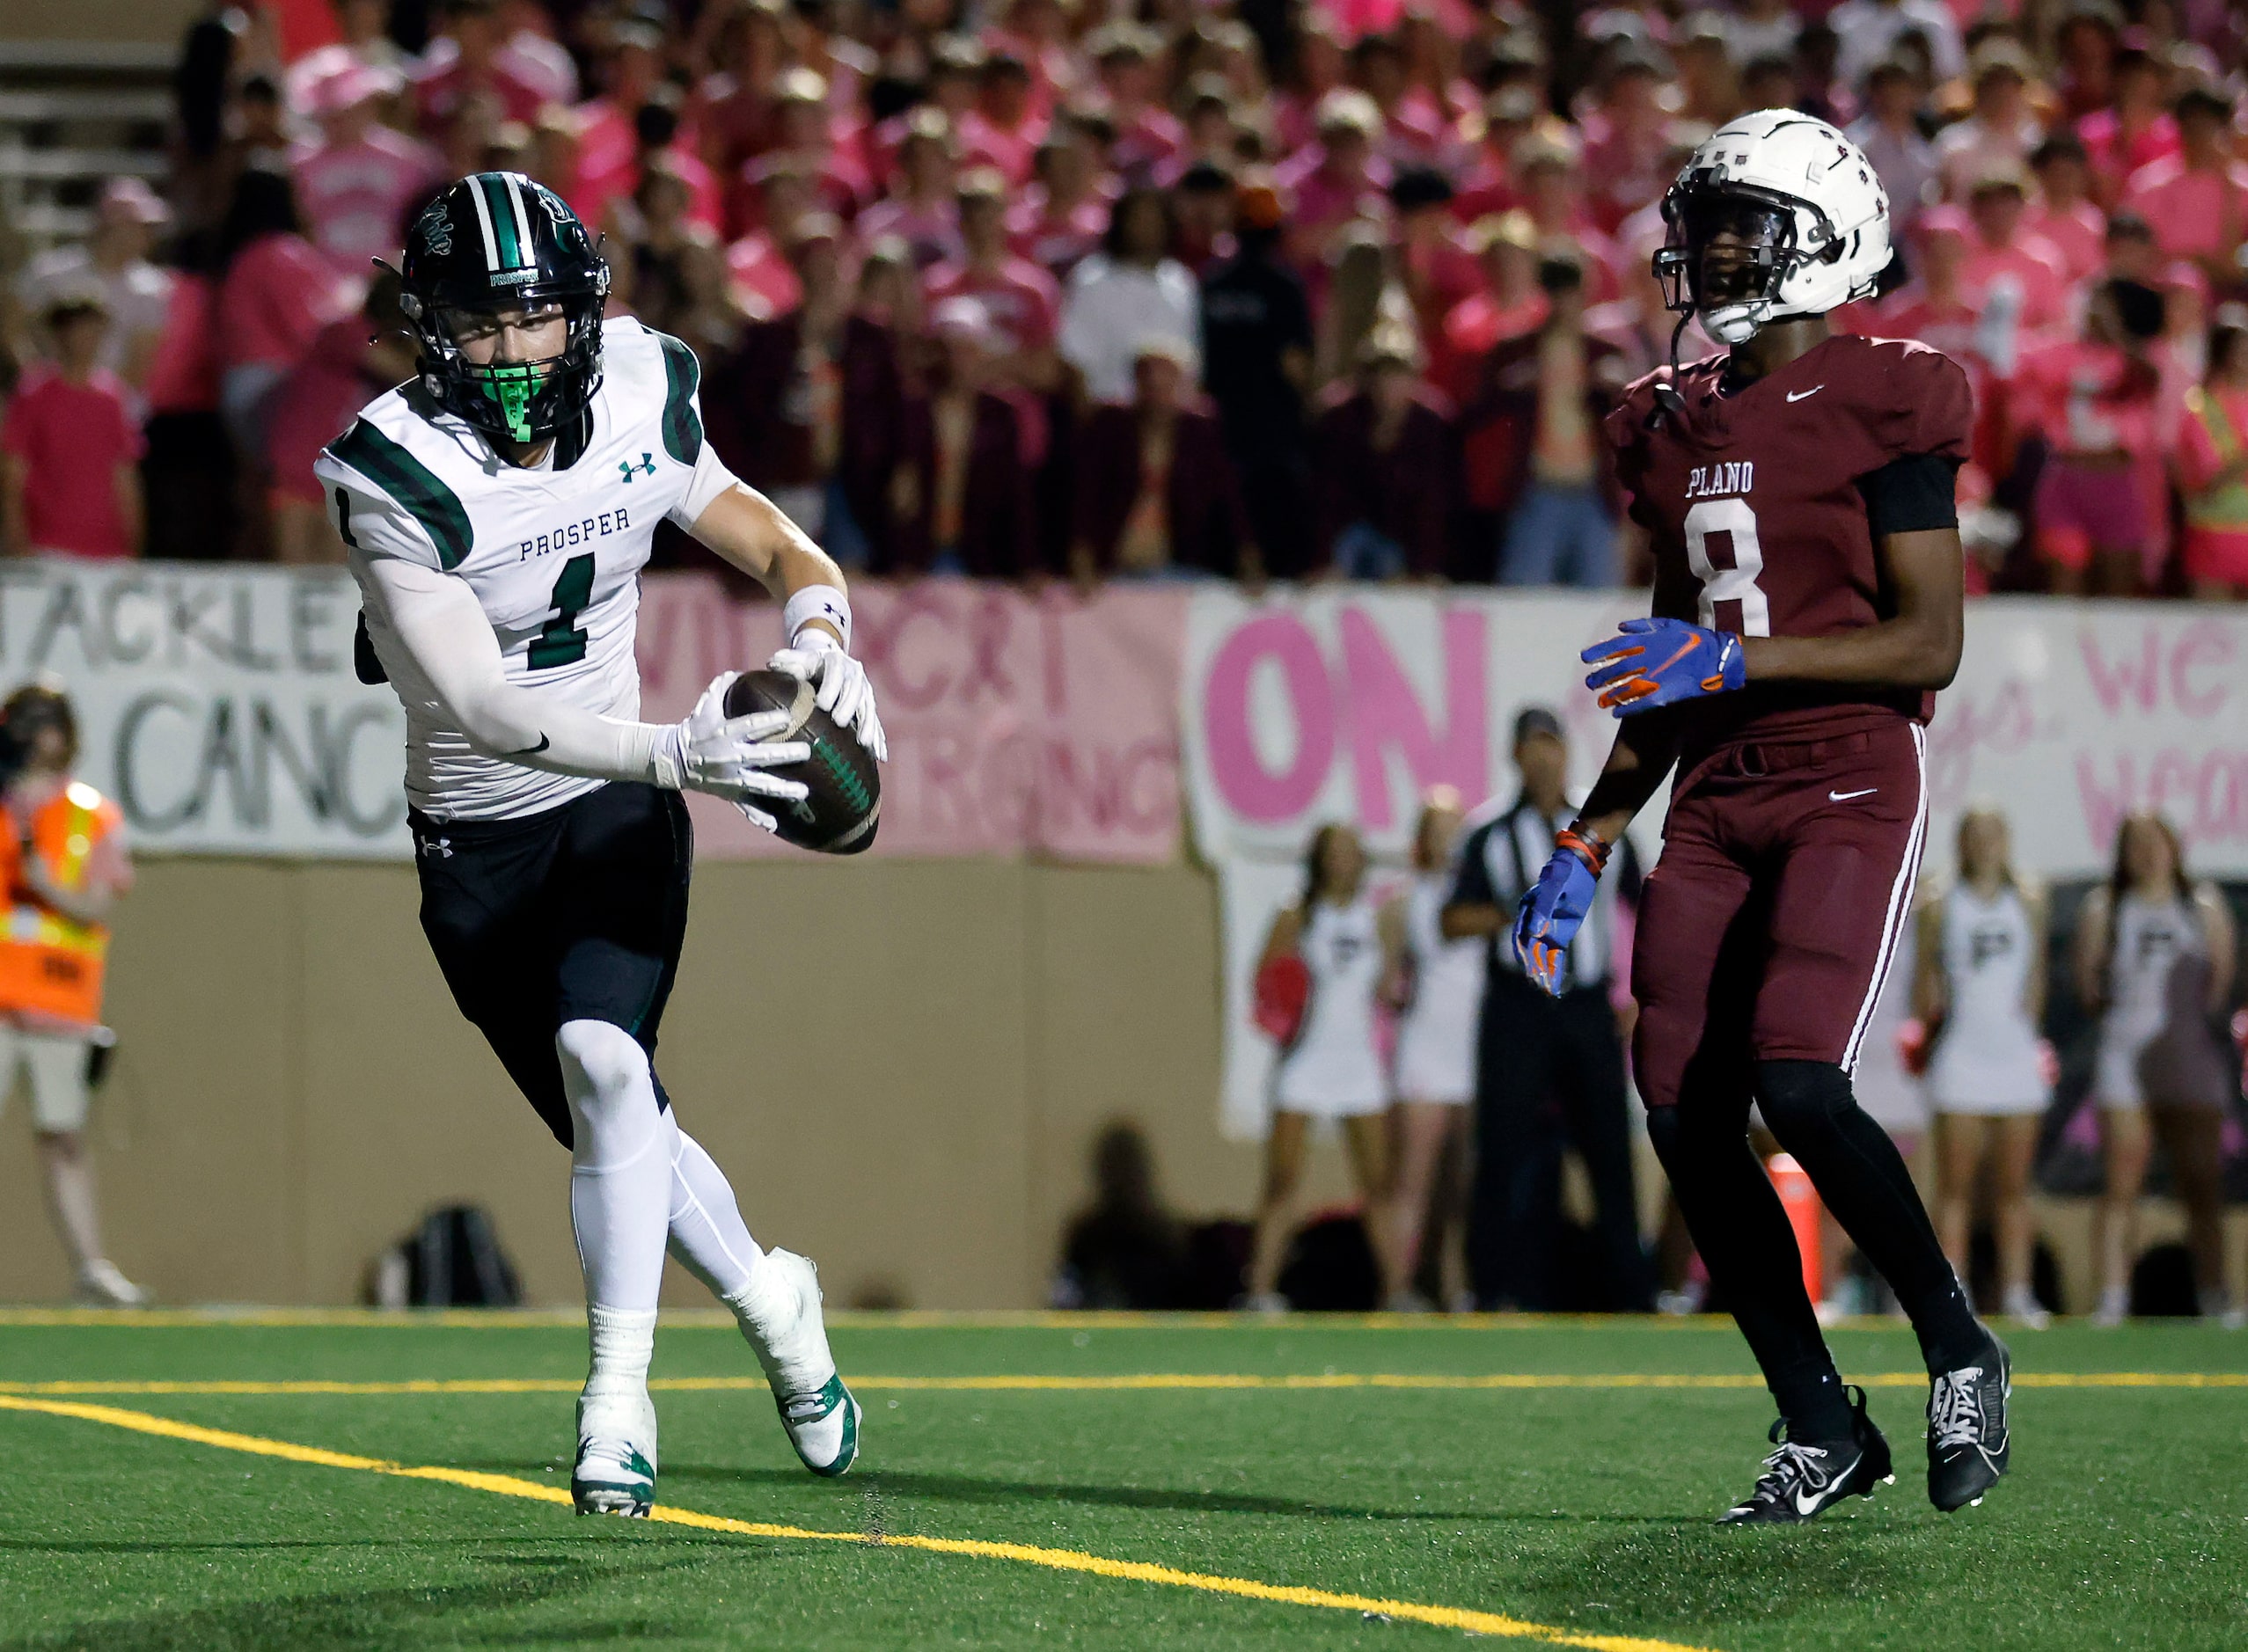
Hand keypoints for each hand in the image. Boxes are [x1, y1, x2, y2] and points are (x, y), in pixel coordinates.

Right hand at [656, 672, 810, 831]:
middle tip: (807, 752)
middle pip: (762, 757)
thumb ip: (724, 685)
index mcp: (725, 733)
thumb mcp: (706, 704)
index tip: (789, 718)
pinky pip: (745, 809)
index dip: (770, 722)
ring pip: (760, 786)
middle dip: (786, 755)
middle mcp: (729, 757)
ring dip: (782, 790)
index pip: (751, 726)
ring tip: (804, 792)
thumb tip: (744, 670)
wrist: (674, 759)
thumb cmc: (695, 727)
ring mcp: (730, 779)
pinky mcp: (729, 794)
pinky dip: (759, 817)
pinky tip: (775, 825)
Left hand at [768, 631, 887, 760]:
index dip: (831, 688)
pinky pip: (876, 723)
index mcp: (837, 662)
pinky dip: (879, 739)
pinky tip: (880, 757)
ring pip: (868, 709)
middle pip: (855, 691)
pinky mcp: (869, 707)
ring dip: (868, 725)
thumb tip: (773, 663)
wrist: (829, 662)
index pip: (836, 674)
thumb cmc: (808, 663)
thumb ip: (787, 661)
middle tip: (838, 722)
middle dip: (848, 707)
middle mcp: (855, 675)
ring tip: (864, 742)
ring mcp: (865, 692)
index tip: (822, 704)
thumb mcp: (798, 659)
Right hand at [1511, 828, 1608, 995]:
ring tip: (1547, 989)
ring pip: (1542, 955)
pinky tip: (1554, 985)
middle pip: (1530, 950)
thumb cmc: (1565, 873)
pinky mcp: (1559, 933)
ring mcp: (1546, 928)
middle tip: (1540, 984)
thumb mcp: (1555, 887)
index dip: (1526, 955)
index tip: (1531, 970)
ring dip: (1543, 972)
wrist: (1579, 866)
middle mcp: (1533, 922)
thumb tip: (1535, 933)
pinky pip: (1555, 954)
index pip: (1523, 937)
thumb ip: (1543, 909)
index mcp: (1528, 910)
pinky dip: (1554, 969)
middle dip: (1534, 967)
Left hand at [1582, 617, 1744, 715]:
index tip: (1584, 658)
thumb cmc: (1692, 639)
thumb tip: (1621, 626)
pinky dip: (1626, 708)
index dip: (1597, 653)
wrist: (1715, 657)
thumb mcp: (1667, 625)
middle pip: (1615, 670)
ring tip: (1600, 702)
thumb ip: (1643, 626)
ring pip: (1623, 689)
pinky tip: (1616, 713)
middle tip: (1589, 684)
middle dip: (1599, 677)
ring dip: (1610, 696)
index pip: (1614, 647)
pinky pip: (1639, 703)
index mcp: (1645, 642)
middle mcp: (1644, 659)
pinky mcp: (1662, 694)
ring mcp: (1652, 677)